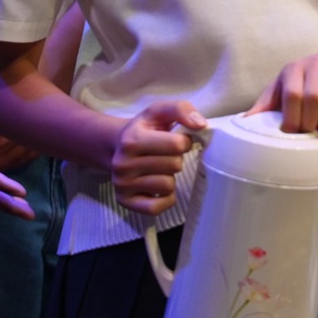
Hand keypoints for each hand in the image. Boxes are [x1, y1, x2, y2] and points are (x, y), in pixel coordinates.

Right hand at [111, 100, 205, 217]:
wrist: (117, 146)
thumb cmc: (144, 130)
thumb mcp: (159, 112)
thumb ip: (181, 110)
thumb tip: (201, 125)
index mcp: (132, 139)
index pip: (177, 145)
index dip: (184, 142)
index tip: (175, 141)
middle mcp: (123, 163)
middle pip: (174, 166)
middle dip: (175, 159)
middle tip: (164, 155)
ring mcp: (122, 184)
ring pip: (167, 186)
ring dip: (170, 178)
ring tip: (158, 169)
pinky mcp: (125, 201)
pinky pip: (157, 208)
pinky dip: (164, 199)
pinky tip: (157, 187)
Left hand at [249, 48, 317, 132]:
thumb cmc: (304, 79)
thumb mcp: (283, 85)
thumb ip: (266, 103)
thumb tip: (244, 121)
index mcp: (294, 68)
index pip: (292, 93)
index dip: (291, 117)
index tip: (289, 131)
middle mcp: (317, 66)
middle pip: (314, 99)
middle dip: (308, 122)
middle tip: (305, 131)